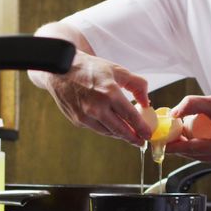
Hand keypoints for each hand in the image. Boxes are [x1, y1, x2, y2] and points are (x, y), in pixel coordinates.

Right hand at [32, 51, 153, 144]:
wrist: (61, 69)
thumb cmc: (91, 68)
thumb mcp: (118, 70)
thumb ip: (137, 85)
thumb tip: (146, 103)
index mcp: (109, 93)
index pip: (131, 116)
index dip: (142, 128)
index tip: (148, 134)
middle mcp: (97, 107)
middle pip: (120, 130)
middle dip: (133, 138)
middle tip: (141, 141)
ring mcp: (86, 115)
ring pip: (108, 132)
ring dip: (120, 134)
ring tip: (129, 134)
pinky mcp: (77, 120)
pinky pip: (97, 128)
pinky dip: (106, 128)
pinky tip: (112, 125)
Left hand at [164, 91, 210, 163]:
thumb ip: (192, 104)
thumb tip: (173, 113)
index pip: (192, 149)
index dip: (173, 145)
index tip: (160, 142)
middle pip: (194, 153)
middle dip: (179, 144)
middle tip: (165, 134)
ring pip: (200, 154)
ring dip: (188, 144)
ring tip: (176, 132)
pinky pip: (207, 152)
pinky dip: (198, 144)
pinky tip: (190, 134)